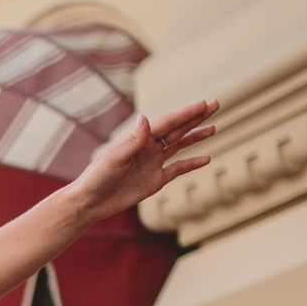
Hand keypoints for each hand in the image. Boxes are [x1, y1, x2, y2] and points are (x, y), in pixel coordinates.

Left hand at [69, 100, 219, 217]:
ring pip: (180, 146)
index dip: (187, 113)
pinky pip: (178, 169)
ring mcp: (153, 163)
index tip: (204, 104)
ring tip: (213, 127)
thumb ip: (133, 140)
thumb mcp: (114, 157)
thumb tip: (145, 118)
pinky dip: (191, 164)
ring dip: (196, 136)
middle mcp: (149, 147)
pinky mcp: (155, 180)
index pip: (169, 122)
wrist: (91, 202)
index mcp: (140, 138)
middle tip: (215, 104)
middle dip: (196, 117)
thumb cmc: (98, 177)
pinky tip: (206, 159)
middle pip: (177, 129)